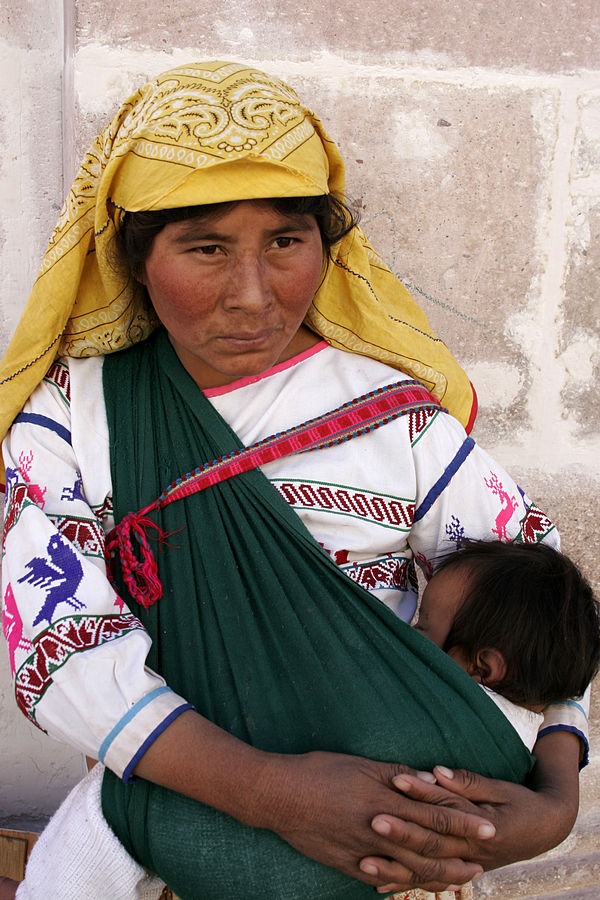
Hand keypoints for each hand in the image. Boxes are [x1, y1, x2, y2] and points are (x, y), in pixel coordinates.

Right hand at [255, 750, 495, 891]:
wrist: (279, 796)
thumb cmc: (319, 772)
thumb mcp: (360, 765)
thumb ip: (396, 774)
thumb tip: (429, 780)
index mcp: (385, 801)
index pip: (434, 815)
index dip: (463, 823)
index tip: (489, 828)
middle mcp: (379, 831)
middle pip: (428, 848)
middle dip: (459, 855)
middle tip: (484, 861)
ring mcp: (364, 852)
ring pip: (410, 870)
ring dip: (438, 875)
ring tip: (459, 878)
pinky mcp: (348, 866)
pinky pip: (383, 880)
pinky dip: (403, 884)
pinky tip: (417, 885)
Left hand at [360, 731, 579, 891]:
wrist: (544, 829)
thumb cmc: (521, 802)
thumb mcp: (500, 788)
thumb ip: (467, 783)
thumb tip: (437, 771)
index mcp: (483, 828)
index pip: (445, 811)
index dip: (420, 795)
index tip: (395, 780)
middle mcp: (472, 853)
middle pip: (431, 845)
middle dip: (401, 834)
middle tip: (372, 820)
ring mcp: (466, 866)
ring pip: (426, 871)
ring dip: (395, 868)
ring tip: (364, 862)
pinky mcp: (460, 871)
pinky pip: (429, 881)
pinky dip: (404, 883)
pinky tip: (378, 885)